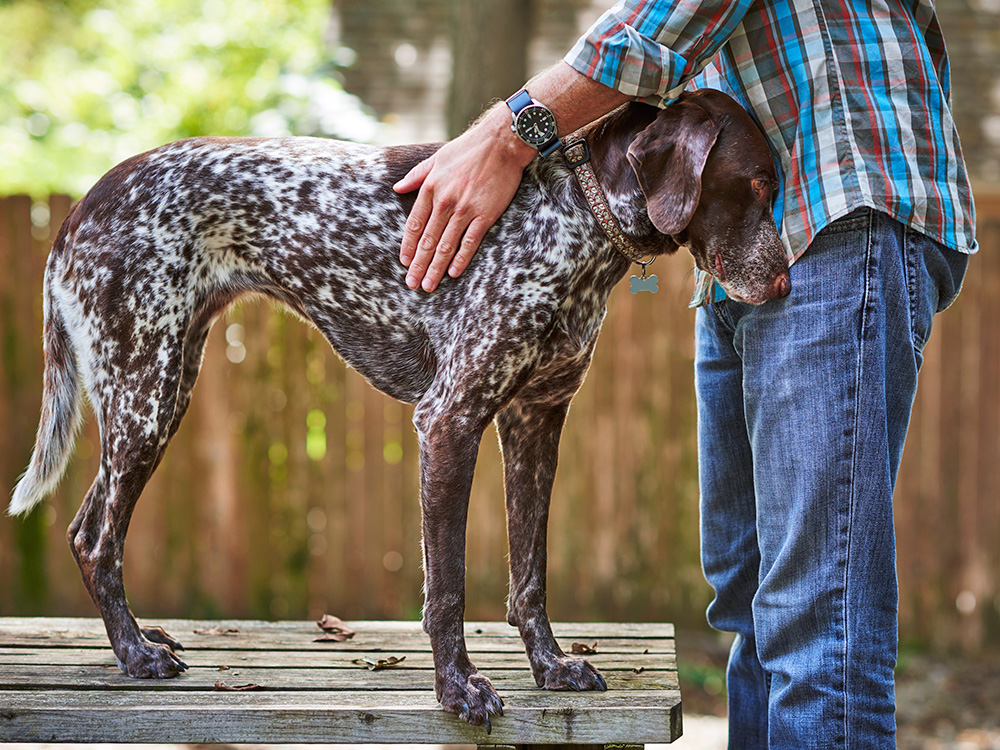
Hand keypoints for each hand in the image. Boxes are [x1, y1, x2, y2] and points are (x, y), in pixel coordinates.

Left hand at [394, 105, 534, 291]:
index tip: (404, 263)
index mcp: (431, 188)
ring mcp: (465, 210)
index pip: (415, 225)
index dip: (409, 246)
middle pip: (428, 240)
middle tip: (412, 284)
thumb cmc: (469, 148)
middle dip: (418, 265)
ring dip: (436, 268)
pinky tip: (452, 273)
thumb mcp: (437, 159)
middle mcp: (445, 202)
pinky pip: (469, 242)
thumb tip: (397, 188)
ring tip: (428, 285)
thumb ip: (417, 176)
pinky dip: (460, 259)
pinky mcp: (485, 215)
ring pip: (446, 245)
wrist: (501, 143)